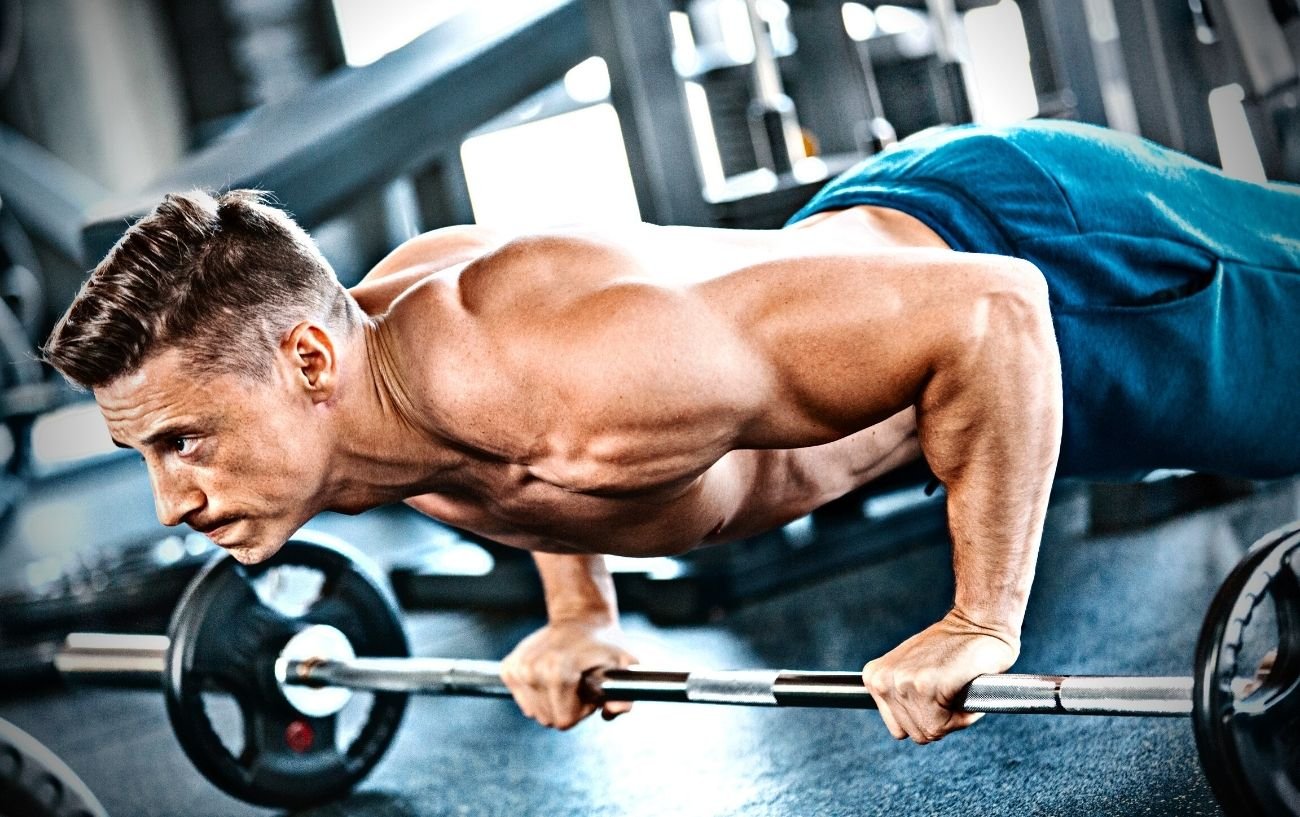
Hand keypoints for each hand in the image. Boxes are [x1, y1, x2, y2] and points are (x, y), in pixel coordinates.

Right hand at [500, 617, 637, 729]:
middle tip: (578, 684)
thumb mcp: (624, 665)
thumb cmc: (604, 644)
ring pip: (535, 712)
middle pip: (549, 719)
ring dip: (552, 701)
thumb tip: (612, 711)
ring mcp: (518, 668)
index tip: (588, 691)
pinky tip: (549, 675)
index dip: (581, 711)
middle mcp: (533, 670)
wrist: (580, 619)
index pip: (564, 721)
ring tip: (566, 678)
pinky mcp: (509, 668)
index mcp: (558, 672)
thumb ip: (624, 694)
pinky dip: (537, 694)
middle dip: (567, 707)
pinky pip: (523, 700)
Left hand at [861, 610, 1018, 743]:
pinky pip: (943, 725)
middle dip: (940, 718)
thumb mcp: (911, 670)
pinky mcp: (925, 685)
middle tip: (950, 688)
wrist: (978, 623)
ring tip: (955, 686)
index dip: (927, 717)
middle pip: (914, 732)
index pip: (899, 727)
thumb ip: (901, 697)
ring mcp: (902, 683)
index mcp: (875, 678)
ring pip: (930, 731)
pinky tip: (960, 687)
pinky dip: (961, 715)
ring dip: (952, 716)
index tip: (938, 694)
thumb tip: (907, 727)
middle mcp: (882, 681)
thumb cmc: (953, 649)